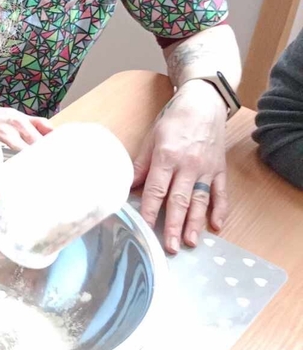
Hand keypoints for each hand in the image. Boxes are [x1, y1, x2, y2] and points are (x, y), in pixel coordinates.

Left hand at [133, 81, 228, 253]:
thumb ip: (141, 164)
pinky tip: (216, 225)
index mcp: (167, 157)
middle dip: (174, 225)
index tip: (146, 229)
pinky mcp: (220, 168)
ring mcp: (206, 168)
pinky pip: (221, 192)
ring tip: (191, 242)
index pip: (156, 190)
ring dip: (195, 223)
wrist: (203, 103)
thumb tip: (129, 186)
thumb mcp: (151, 138)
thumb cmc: (173, 120)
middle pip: (179, 200)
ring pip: (200, 200)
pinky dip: (220, 209)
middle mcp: (188, 165)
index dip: (150, 211)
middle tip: (171, 247)